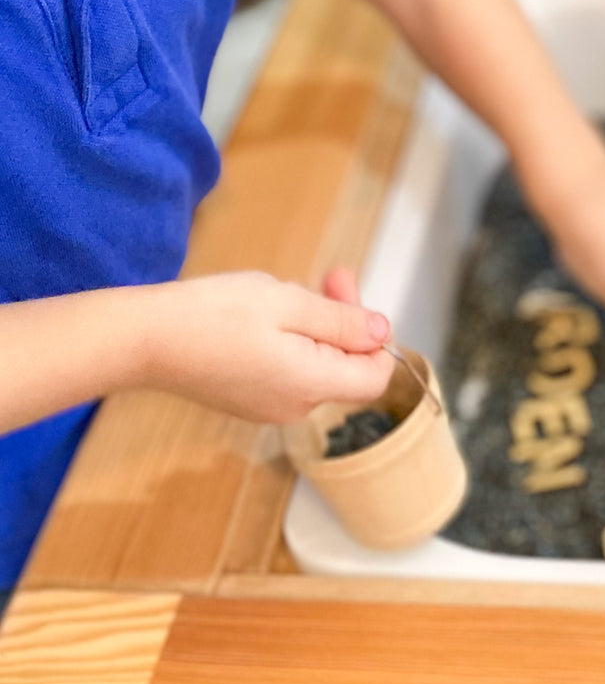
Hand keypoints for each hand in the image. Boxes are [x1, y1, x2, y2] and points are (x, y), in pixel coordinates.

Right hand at [145, 272, 393, 424]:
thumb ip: (342, 322)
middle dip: (345, 320)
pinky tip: (265, 316)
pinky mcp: (249, 400)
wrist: (143, 341)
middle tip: (330, 276)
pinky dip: (291, 342)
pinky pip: (290, 370)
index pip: (376, 376)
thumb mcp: (288, 303)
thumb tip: (382, 332)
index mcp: (312, 385)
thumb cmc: (213, 315)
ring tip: (287, 293)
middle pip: (347, 367)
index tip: (353, 297)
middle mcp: (296, 406)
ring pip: (318, 365)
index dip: (376, 337)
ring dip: (316, 327)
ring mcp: (270, 407)